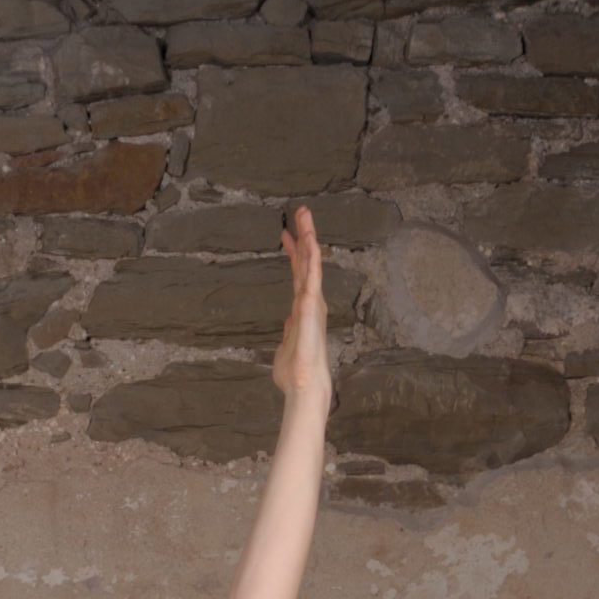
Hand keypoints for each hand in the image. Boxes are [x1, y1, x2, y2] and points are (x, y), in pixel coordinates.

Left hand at [273, 203, 331, 407]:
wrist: (302, 385)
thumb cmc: (295, 373)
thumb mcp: (286, 348)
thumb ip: (288, 333)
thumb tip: (289, 322)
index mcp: (302, 310)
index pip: (297, 276)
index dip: (293, 255)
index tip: (286, 236)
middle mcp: (310, 302)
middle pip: (306, 263)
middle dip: (303, 237)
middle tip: (299, 212)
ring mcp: (313, 302)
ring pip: (311, 263)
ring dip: (309, 237)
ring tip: (304, 214)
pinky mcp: (312, 305)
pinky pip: (312, 275)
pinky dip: (312, 256)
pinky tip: (310, 238)